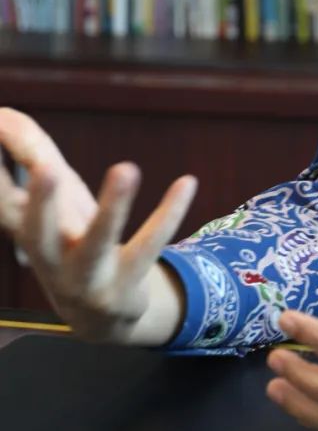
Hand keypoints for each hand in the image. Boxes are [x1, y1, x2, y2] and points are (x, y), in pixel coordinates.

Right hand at [0, 108, 195, 344]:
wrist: (100, 318)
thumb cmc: (70, 241)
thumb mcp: (54, 200)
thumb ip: (29, 154)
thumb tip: (3, 112)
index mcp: (28, 235)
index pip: (6, 206)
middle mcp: (50, 259)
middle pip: (39, 233)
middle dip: (42, 202)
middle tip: (46, 168)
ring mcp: (87, 276)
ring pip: (98, 242)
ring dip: (112, 208)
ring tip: (126, 168)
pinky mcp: (126, 282)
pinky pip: (151, 244)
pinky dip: (170, 213)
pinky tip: (187, 182)